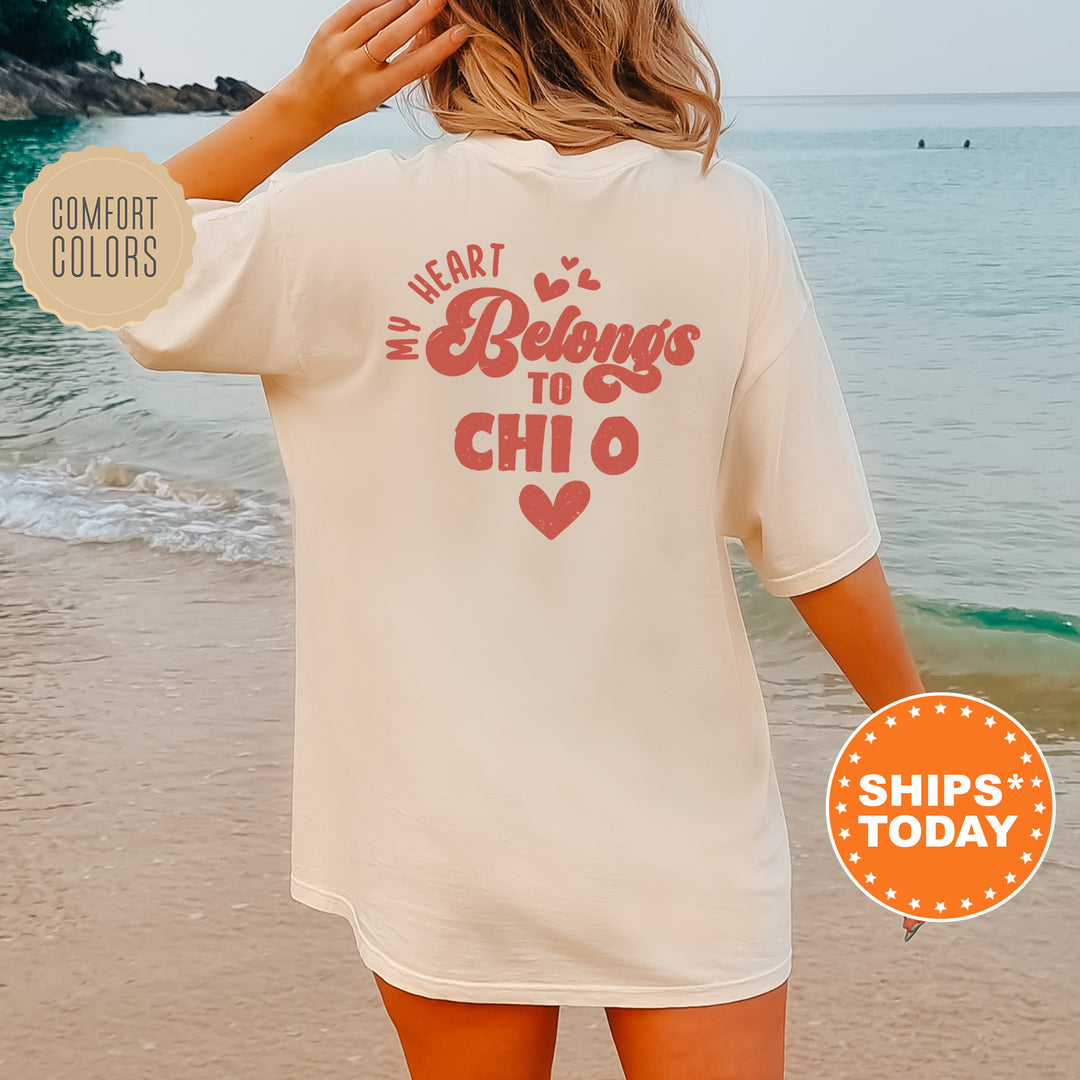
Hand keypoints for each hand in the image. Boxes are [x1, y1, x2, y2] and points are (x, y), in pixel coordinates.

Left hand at [273, 0, 466, 135]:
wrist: (309, 101)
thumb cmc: (352, 99)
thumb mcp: (382, 92)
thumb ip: (403, 68)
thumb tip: (431, 38)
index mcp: (374, 89)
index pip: (413, 66)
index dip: (439, 48)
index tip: (459, 33)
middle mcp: (356, 68)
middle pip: (394, 35)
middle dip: (421, 14)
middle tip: (440, 0)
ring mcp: (339, 46)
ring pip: (377, 17)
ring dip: (402, 3)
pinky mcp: (327, 29)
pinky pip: (357, 7)